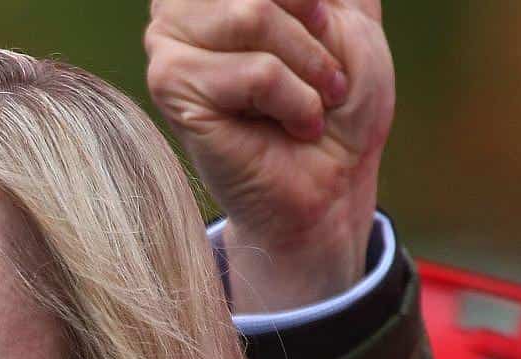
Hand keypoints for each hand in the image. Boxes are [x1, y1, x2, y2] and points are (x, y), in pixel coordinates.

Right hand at [144, 0, 393, 310]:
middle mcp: (184, 3)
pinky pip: (252, 70)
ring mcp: (170, 42)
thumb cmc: (338, 102)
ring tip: (316, 100)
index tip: (324, 24)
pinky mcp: (171, 87)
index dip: (304, 0)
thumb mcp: (350, 14)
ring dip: (307, 65)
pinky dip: (293, 100)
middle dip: (313, 25)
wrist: (332, 179)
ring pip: (252, 16)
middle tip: (326, 73)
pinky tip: (296, 124)